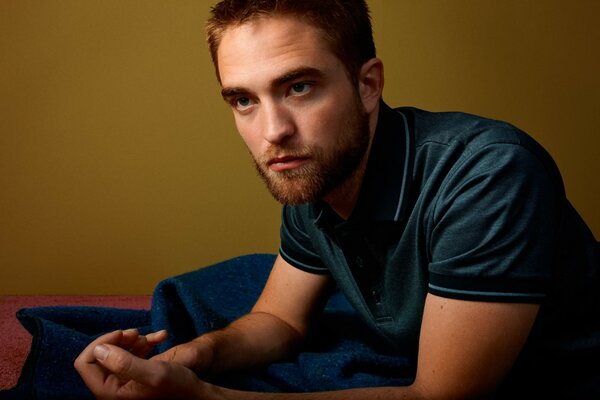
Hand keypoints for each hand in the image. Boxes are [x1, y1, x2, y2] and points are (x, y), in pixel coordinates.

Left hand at [74, 329, 206, 398]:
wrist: (196, 393)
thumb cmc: (178, 386)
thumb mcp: (154, 373)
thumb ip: (124, 363)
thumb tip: (98, 350)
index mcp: (110, 393)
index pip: (85, 363)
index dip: (101, 344)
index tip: (122, 334)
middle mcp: (112, 389)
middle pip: (98, 356)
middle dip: (118, 340)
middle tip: (136, 333)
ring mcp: (122, 383)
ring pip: (114, 353)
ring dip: (131, 340)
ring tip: (149, 337)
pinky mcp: (133, 377)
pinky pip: (128, 355)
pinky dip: (141, 344)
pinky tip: (158, 338)